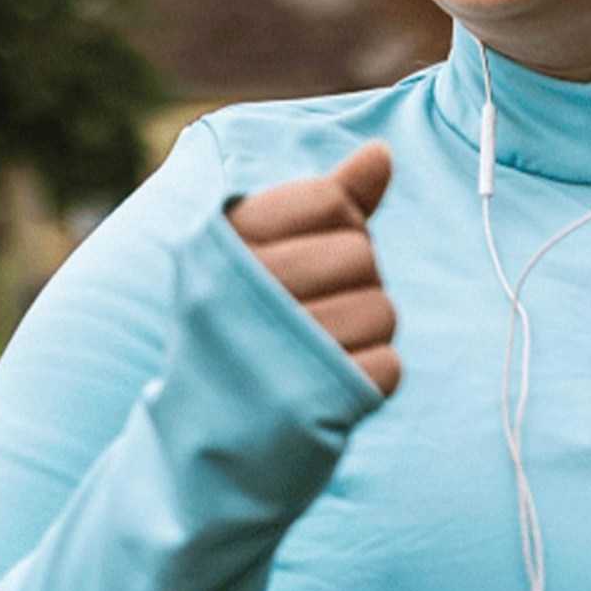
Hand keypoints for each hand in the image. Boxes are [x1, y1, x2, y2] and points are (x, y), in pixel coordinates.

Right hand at [225, 141, 401, 395]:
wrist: (202, 437)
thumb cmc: (244, 325)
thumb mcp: (266, 249)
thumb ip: (329, 199)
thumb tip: (382, 153)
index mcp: (224, 242)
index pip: (330, 202)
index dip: (338, 227)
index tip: (303, 258)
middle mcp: (242, 290)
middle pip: (362, 255)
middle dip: (354, 282)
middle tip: (311, 312)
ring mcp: (274, 349)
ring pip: (383, 310)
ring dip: (365, 332)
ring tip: (319, 350)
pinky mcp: (308, 404)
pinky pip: (388, 366)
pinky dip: (369, 377)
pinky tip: (328, 384)